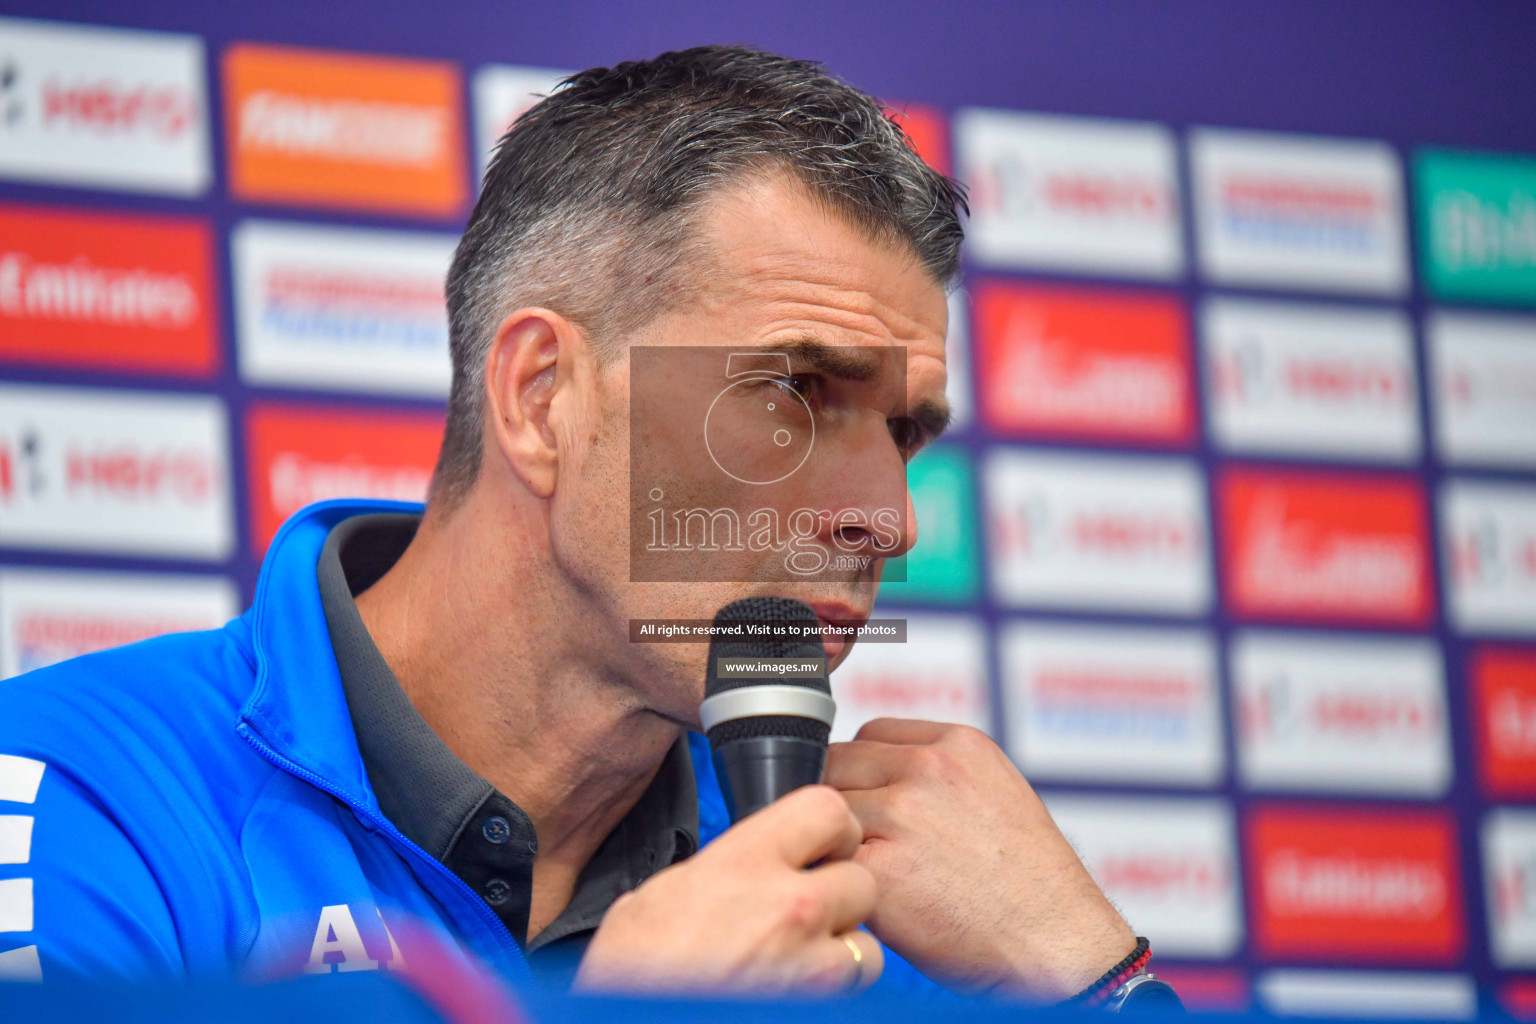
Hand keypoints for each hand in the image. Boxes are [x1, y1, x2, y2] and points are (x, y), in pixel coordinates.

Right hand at [575, 784, 883, 994]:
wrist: (625, 1014)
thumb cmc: (635, 964)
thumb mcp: (667, 890)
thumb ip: (722, 867)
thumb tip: (741, 863)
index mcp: (746, 861)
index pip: (827, 809)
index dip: (832, 827)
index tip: (823, 842)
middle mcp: (788, 905)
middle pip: (861, 877)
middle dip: (841, 890)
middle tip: (813, 904)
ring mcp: (807, 960)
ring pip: (867, 937)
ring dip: (844, 943)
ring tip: (805, 951)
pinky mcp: (816, 1000)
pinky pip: (857, 980)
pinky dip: (840, 982)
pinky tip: (804, 981)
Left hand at [824, 719, 1134, 999]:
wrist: (1057, 946)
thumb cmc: (1033, 886)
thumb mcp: (997, 795)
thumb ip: (940, 776)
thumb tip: (883, 778)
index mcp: (958, 745)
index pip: (871, 733)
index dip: (864, 772)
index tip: (872, 802)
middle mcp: (928, 770)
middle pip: (839, 764)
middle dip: (846, 802)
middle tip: (869, 844)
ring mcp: (901, 816)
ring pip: (829, 814)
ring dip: (840, 843)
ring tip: (878, 876)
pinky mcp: (881, 870)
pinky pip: (833, 863)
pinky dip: (843, 882)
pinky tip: (877, 903)